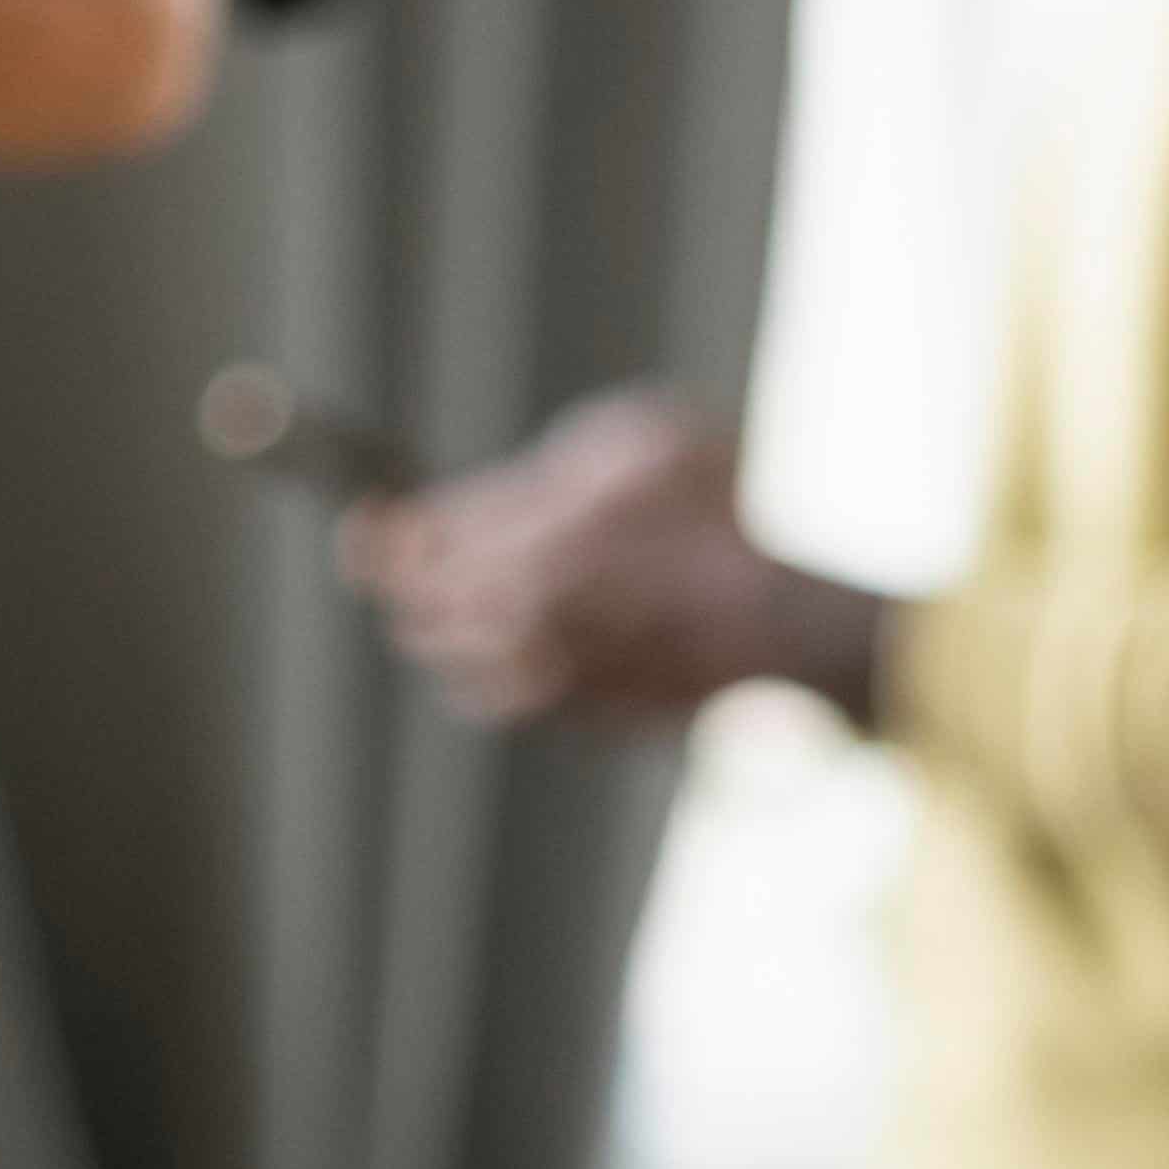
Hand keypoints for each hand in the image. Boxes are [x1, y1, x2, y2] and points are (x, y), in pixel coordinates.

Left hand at [339, 391, 854, 731]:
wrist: (799, 619)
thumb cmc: (730, 510)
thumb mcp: (637, 446)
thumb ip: (542, 479)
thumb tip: (467, 510)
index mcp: (524, 543)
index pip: (412, 547)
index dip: (382, 537)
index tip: (370, 526)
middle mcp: (523, 621)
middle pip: (420, 615)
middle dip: (411, 587)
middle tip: (415, 564)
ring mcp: (553, 681)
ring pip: (458, 671)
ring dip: (456, 640)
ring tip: (482, 609)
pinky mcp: (587, 722)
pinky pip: (518, 703)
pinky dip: (513, 677)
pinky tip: (546, 647)